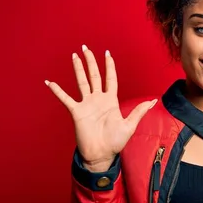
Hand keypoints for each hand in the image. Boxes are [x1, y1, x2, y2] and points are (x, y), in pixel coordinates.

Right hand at [45, 45, 156, 168]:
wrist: (101, 154)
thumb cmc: (116, 142)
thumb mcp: (130, 125)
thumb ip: (139, 111)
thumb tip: (153, 101)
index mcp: (111, 101)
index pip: (110, 79)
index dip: (109, 66)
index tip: (107, 53)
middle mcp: (98, 100)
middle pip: (94, 76)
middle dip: (91, 62)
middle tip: (86, 48)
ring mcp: (87, 104)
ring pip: (81, 82)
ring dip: (77, 69)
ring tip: (74, 56)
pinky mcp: (76, 112)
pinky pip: (65, 98)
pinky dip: (57, 90)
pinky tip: (49, 82)